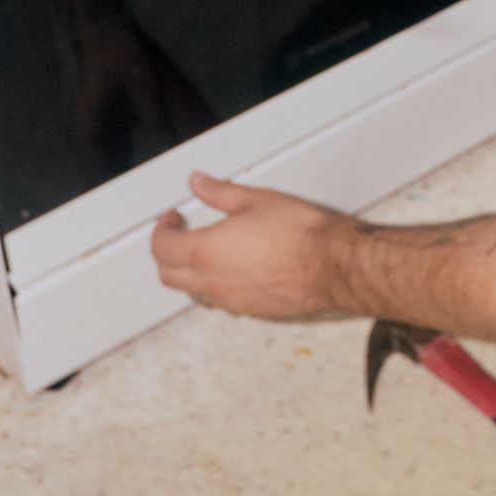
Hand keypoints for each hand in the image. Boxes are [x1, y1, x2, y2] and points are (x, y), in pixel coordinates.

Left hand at [149, 172, 356, 320]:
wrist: (333, 265)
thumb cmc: (301, 233)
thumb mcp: (256, 200)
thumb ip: (219, 192)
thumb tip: (198, 183)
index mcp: (207, 251)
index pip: (162, 247)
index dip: (162, 230)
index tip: (172, 218)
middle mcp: (213, 282)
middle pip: (168, 275)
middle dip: (167, 254)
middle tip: (181, 234)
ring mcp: (231, 301)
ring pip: (192, 292)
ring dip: (188, 273)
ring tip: (204, 252)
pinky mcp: (250, 311)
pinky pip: (219, 302)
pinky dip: (214, 287)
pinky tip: (232, 271)